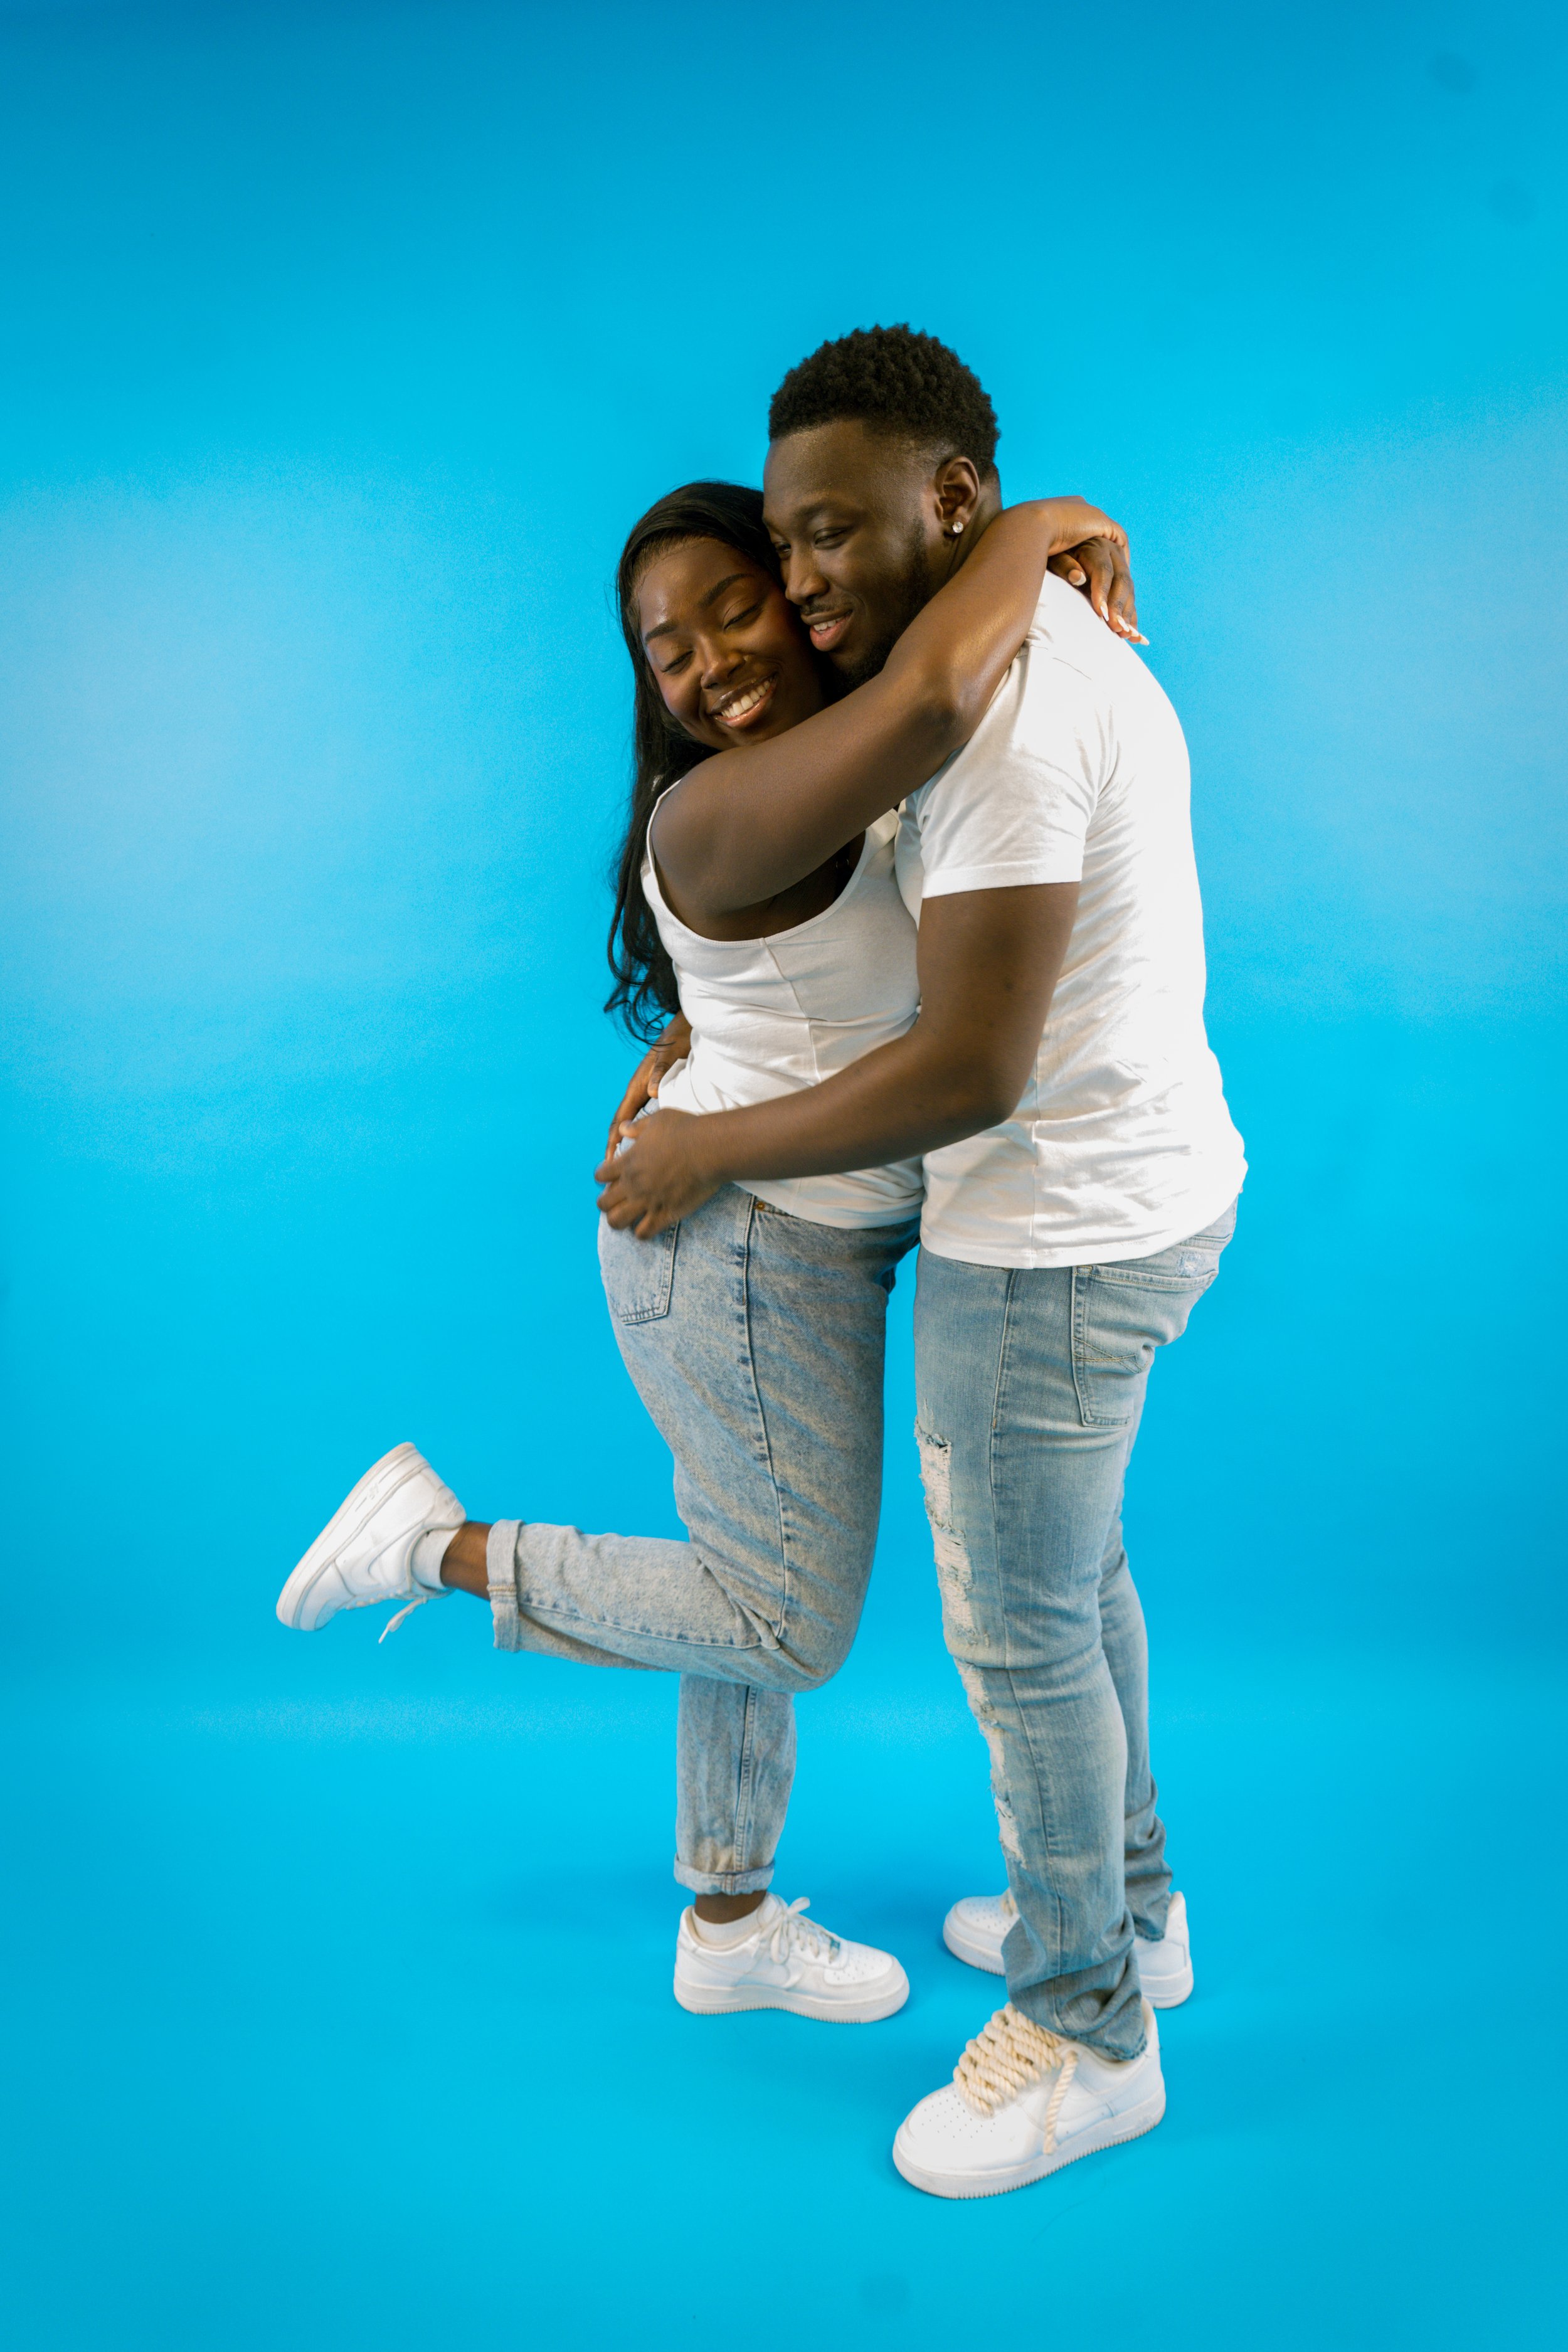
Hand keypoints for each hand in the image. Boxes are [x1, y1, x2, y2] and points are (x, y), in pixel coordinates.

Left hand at [596, 1106, 724, 1236]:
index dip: (604, 1176)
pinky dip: (642, 1231)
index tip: (614, 1175)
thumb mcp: (658, 1120)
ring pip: (617, 1222)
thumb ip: (637, 1127)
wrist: (710, 1149)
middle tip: (619, 1198)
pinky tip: (648, 1224)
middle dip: (607, 1202)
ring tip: (629, 1216)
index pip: (600, 1176)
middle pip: (603, 1203)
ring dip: (619, 1220)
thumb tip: (623, 1128)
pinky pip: (643, 1233)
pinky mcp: (665, 1214)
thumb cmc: (685, 1130)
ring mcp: (648, 1202)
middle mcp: (633, 1184)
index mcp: (628, 1162)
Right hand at [603, 1014, 692, 1160]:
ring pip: (633, 1123)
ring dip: (628, 1144)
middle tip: (615, 1172)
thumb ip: (660, 1070)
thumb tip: (652, 1091)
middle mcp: (639, 1091)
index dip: (614, 1141)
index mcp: (637, 1086)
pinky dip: (642, 1135)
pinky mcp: (657, 1092)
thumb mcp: (669, 1054)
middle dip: (616, 1148)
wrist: (683, 1028)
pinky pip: (645, 1118)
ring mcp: (647, 1092)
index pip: (620, 1119)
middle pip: (622, 1126)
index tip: (610, 1160)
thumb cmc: (675, 1039)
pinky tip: (648, 1147)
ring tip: (628, 1166)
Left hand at [1048, 536, 1145, 643]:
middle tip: (1117, 627)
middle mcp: (1113, 554)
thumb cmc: (1055, 553)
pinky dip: (1132, 617)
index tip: (1101, 612)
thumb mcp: (1055, 556)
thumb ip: (1065, 565)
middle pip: (1121, 580)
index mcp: (1096, 546)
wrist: (1066, 546)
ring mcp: (1121, 566)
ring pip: (1129, 590)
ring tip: (1126, 634)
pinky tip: (1134, 635)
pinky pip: (1130, 599)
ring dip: (1128, 614)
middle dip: (1119, 606)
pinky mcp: (1123, 579)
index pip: (1103, 570)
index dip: (1103, 592)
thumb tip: (1078, 577)